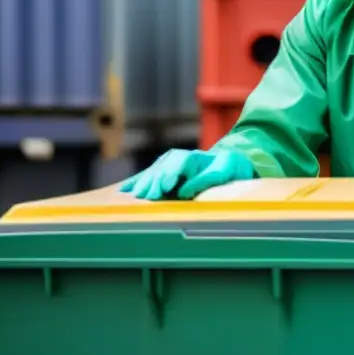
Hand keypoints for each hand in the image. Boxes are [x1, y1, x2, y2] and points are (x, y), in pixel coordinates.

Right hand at [118, 148, 255, 200]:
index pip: (179, 164)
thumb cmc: (229, 167)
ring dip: (143, 184)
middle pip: (163, 169)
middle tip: (147, 197)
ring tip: (134, 196)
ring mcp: (168, 163)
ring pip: (153, 173)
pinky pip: (148, 176)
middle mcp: (177, 158)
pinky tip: (124, 190)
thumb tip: (183, 192)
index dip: (170, 175)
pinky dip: (138, 182)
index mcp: (193, 157)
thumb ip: (205, 180)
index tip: (164, 187)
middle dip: (154, 182)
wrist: (228, 161)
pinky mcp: (163, 171)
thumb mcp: (224, 171)